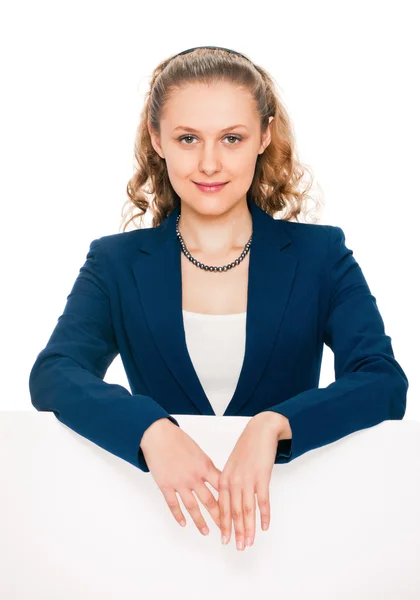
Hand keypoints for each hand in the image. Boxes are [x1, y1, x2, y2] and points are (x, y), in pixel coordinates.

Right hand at [140, 418, 222, 535]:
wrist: (158, 435)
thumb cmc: (178, 440)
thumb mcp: (198, 451)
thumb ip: (206, 467)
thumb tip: (215, 479)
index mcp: (205, 466)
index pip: (222, 488)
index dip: (230, 501)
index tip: (237, 512)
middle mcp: (194, 477)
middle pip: (210, 501)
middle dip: (219, 518)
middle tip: (226, 530)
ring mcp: (179, 483)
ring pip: (192, 506)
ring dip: (200, 521)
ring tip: (206, 532)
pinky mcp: (165, 485)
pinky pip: (173, 504)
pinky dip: (178, 515)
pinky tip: (183, 524)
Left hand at [218, 412, 287, 549]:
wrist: (260, 431)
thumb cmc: (247, 448)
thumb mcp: (233, 465)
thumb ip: (229, 482)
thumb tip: (229, 502)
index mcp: (224, 478)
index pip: (223, 507)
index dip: (225, 525)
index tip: (225, 539)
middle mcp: (233, 481)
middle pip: (235, 512)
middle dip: (236, 532)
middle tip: (238, 547)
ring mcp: (247, 479)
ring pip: (247, 510)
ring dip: (248, 528)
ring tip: (249, 543)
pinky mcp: (262, 477)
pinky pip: (263, 501)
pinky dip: (264, 515)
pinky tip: (264, 527)